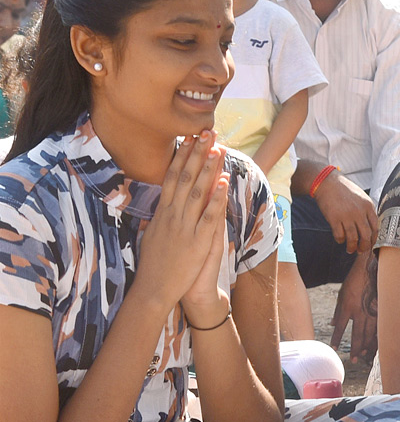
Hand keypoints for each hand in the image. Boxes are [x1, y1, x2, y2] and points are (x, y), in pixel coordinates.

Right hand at [137, 132, 229, 313]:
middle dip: (196, 154)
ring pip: (197, 191)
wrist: (154, 290)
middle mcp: (172, 215)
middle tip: (206, 132)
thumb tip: (162, 205)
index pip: (171, 177)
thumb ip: (160, 218)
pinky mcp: (197, 241)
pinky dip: (215, 198)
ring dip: (208, 168)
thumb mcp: (153, 235)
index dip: (181, 156)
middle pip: (184, 177)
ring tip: (218, 148)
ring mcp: (184, 227)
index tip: (189, 138)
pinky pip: (208, 216)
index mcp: (163, 212)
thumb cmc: (155, 264)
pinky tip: (223, 182)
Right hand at [313, 172, 377, 253]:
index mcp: (368, 206)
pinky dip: (340, 240)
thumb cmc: (345, 191)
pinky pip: (340, 235)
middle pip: (366, 236)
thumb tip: (372, 227)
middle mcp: (359, 212)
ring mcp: (347, 216)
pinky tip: (340, 240)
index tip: (371, 244)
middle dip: (364, 247)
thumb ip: (368, 211)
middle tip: (361, 251)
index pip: (376, 228)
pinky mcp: (335, 219)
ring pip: (353, 238)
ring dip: (352, 247)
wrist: (328, 183)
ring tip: (350, 249)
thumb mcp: (362, 197)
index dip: (374, 239)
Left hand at [330, 253, 377, 363]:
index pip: (341, 328)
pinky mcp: (381, 309)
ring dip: (366, 346)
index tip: (334, 348)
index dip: (337, 339)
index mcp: (348, 307)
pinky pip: (379, 327)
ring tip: (363, 356)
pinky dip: (377, 337)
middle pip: (357, 335)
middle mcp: (360, 312)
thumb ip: (337, 311)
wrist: (370, 268)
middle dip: (355, 349)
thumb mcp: (341, 294)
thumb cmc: (354, 280)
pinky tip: (376, 344)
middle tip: (353, 360)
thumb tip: (333, 324)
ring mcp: (372, 311)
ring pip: (370, 333)